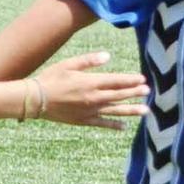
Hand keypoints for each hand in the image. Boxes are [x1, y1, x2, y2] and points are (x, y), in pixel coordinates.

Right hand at [33, 51, 147, 129]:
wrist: (35, 99)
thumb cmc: (51, 78)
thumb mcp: (69, 64)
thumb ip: (89, 60)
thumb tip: (108, 56)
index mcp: (90, 82)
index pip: (116, 81)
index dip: (131, 80)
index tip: (142, 79)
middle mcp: (93, 98)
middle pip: (119, 95)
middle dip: (135, 93)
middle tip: (148, 92)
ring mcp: (89, 111)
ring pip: (115, 111)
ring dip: (131, 110)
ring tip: (145, 110)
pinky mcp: (83, 120)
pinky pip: (102, 123)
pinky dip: (114, 125)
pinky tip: (124, 127)